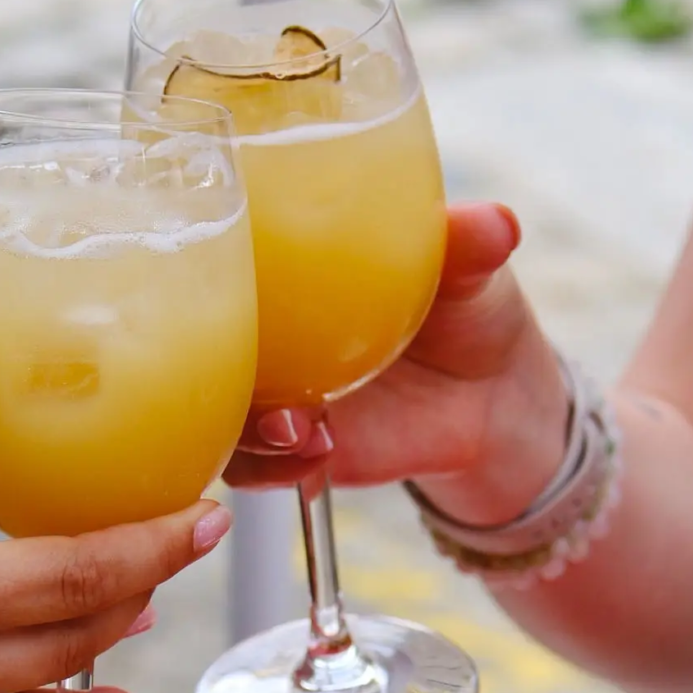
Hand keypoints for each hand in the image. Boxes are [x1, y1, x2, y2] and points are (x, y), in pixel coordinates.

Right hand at [224, 202, 572, 523]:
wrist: (492, 402)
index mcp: (294, 261)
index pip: (222, 247)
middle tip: (256, 360)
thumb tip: (497, 224)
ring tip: (298, 428)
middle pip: (195, 332)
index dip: (200, 252)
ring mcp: (275, 388)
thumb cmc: (471, 312)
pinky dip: (271, 468)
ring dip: (242, 422)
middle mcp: (271, 326)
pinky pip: (248, 466)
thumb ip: (470, 246)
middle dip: (206, 351)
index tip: (215, 260)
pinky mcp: (289, 444)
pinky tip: (317, 457)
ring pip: (214, 405)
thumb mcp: (471, 271)